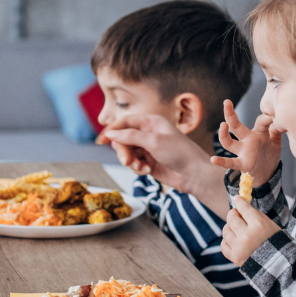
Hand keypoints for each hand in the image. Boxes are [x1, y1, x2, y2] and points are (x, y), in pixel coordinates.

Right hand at [103, 113, 229, 217]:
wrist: (195, 175)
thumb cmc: (180, 153)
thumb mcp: (153, 141)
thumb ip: (130, 136)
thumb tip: (110, 133)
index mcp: (152, 122)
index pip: (125, 121)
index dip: (112, 130)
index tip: (101, 141)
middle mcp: (149, 134)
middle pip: (123, 139)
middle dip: (123, 151)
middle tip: (127, 161)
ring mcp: (148, 149)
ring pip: (127, 153)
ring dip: (131, 162)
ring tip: (141, 168)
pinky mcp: (149, 162)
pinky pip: (134, 164)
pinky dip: (137, 169)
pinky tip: (148, 171)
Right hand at [213, 103, 281, 186]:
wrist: (269, 173)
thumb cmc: (270, 154)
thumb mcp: (276, 141)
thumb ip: (277, 131)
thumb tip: (279, 120)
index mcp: (258, 133)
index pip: (260, 121)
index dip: (267, 118)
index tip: (274, 115)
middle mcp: (248, 140)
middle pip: (236, 126)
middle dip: (230, 114)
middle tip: (226, 102)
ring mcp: (243, 151)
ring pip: (229, 143)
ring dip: (223, 135)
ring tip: (223, 125)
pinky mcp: (243, 164)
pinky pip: (230, 163)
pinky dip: (221, 161)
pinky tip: (213, 159)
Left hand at [221, 196, 279, 264]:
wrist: (277, 262)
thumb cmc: (274, 240)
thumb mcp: (269, 224)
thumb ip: (255, 215)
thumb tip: (241, 205)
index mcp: (258, 225)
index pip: (244, 208)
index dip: (239, 201)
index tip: (237, 198)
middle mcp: (247, 235)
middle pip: (232, 218)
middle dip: (233, 213)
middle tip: (236, 214)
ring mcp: (239, 247)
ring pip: (226, 230)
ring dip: (230, 227)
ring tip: (237, 229)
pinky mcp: (234, 257)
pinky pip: (223, 244)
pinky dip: (227, 241)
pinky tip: (234, 240)